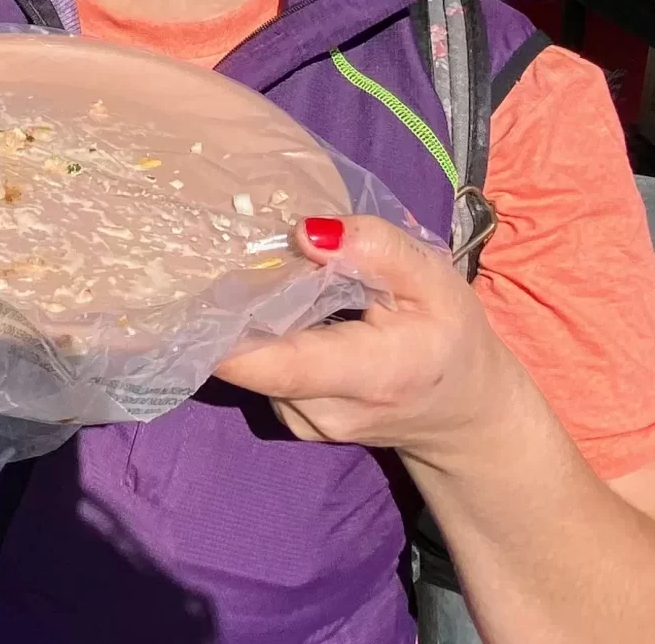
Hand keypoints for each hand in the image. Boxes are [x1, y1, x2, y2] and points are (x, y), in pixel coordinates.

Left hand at [213, 215, 527, 471]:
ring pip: (250, 363)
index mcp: (369, 374)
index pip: (280, 364)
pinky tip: (279, 309)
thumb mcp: (434, 280)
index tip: (191, 291)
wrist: (463, 413)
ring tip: (261, 274)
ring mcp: (301, 422)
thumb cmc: (448, 337)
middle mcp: (324, 411)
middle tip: (220, 250)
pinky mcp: (290, 418)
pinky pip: (260, 370)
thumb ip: (376, 250)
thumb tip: (304, 231)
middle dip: (233, 305)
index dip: (225, 332)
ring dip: (248, 318)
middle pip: (252, 357)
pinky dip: (261, 337)